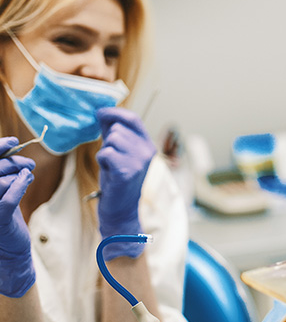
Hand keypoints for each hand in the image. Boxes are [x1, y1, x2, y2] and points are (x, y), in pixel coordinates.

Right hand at [0, 137, 35, 297]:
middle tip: (29, 163)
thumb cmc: (4, 221)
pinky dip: (20, 185)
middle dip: (12, 162)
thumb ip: (3, 175)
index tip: (12, 142)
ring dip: (17, 174)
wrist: (10, 254)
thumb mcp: (2, 193)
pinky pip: (7, 198)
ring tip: (29, 174)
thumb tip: (13, 151)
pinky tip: (28, 179)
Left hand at [96, 108, 155, 257]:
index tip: (100, 113)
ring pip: (112, 140)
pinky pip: (106, 153)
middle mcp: (147, 151)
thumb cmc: (118, 181)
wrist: (121, 210)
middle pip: (119, 129)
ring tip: (110, 166)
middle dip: (108, 140)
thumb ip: (114, 132)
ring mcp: (139, 161)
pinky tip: (108, 171)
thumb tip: (102, 111)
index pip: (133, 119)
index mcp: (148, 145)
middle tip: (112, 159)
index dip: (115, 113)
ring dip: (105, 152)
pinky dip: (102, 161)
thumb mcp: (120, 153)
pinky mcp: (127, 171)